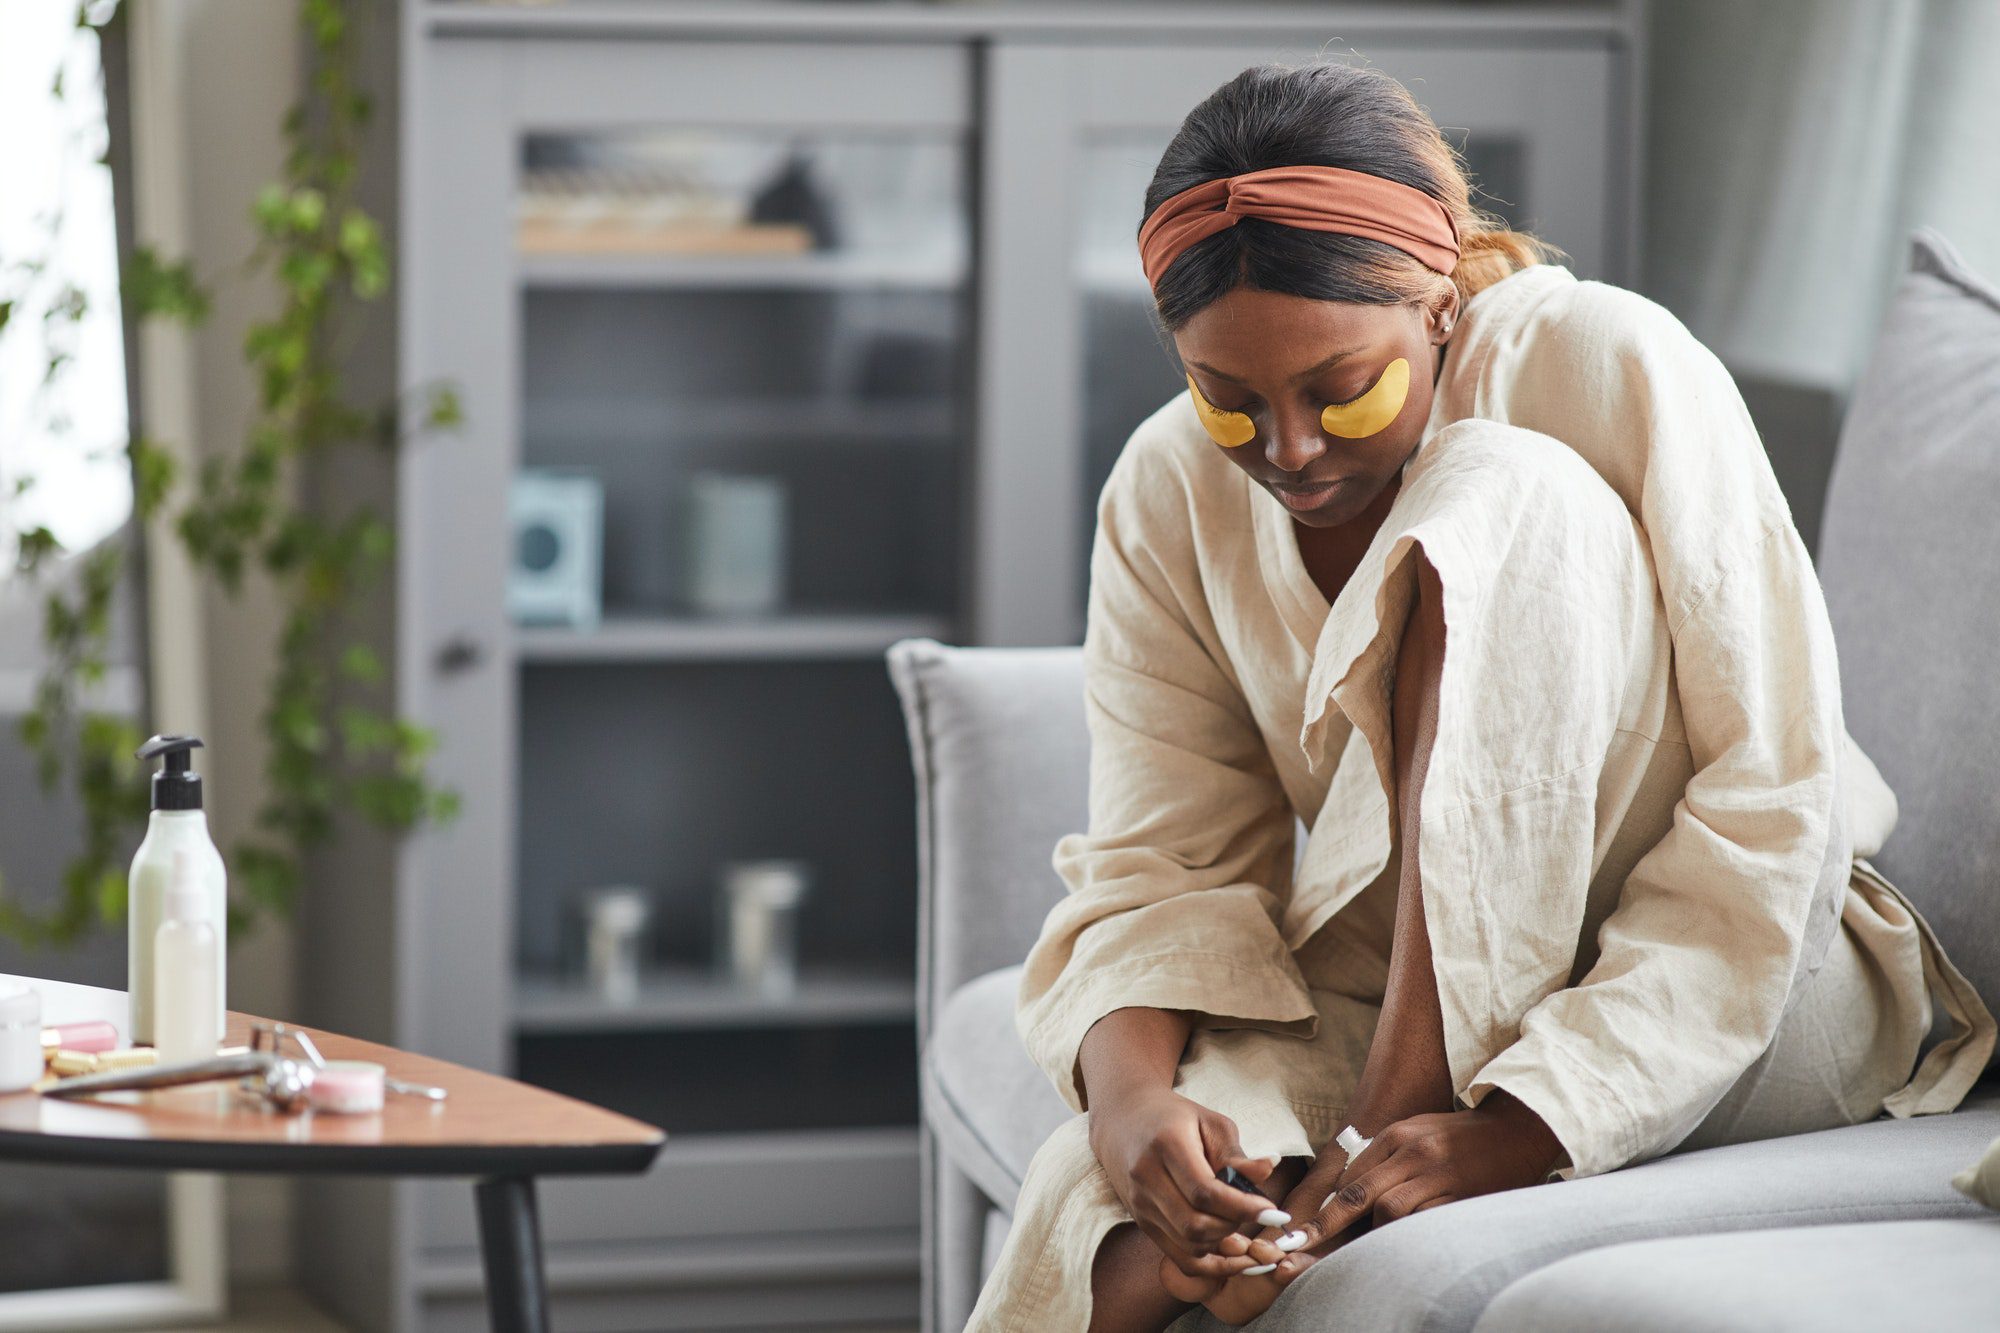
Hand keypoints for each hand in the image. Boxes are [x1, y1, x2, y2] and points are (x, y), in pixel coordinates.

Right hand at [1088, 1084, 1294, 1279]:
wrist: (1125, 1119)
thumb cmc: (1175, 1118)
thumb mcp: (1210, 1123)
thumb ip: (1236, 1154)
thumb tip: (1268, 1170)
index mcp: (1166, 1145)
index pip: (1204, 1191)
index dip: (1242, 1207)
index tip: (1272, 1210)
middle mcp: (1146, 1177)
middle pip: (1195, 1224)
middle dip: (1234, 1225)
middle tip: (1255, 1213)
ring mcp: (1140, 1204)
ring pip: (1188, 1244)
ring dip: (1222, 1241)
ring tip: (1239, 1221)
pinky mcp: (1142, 1222)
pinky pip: (1178, 1256)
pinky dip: (1208, 1259)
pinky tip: (1228, 1248)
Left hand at [1277, 1091, 1566, 1258]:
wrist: (1516, 1129)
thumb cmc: (1461, 1137)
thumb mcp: (1417, 1134)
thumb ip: (1385, 1159)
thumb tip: (1347, 1193)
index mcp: (1397, 1135)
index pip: (1349, 1177)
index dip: (1322, 1209)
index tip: (1298, 1230)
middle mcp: (1412, 1151)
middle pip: (1358, 1195)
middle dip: (1325, 1225)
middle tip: (1299, 1246)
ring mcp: (1437, 1174)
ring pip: (1388, 1211)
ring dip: (1377, 1231)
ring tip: (1377, 1241)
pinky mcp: (1460, 1196)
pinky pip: (1423, 1222)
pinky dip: (1408, 1234)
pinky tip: (1405, 1241)